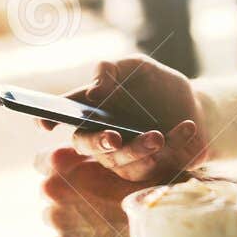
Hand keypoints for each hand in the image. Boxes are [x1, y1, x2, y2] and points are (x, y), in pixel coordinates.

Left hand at [36, 148, 137, 236]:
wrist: (155, 211)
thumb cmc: (140, 177)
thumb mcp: (112, 154)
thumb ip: (86, 157)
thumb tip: (76, 163)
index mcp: (59, 159)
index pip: (41, 162)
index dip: (58, 169)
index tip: (71, 174)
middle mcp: (51, 187)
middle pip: (48, 192)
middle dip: (65, 195)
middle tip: (92, 200)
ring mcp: (57, 217)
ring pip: (53, 218)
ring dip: (69, 219)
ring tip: (97, 219)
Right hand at [37, 55, 208, 182]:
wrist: (193, 104)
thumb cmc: (155, 85)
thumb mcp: (135, 66)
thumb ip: (110, 70)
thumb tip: (94, 92)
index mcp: (91, 110)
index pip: (62, 115)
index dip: (48, 119)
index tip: (44, 122)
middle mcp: (101, 137)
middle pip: (88, 145)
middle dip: (99, 143)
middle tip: (114, 137)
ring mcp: (125, 157)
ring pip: (123, 162)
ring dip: (139, 149)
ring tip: (157, 135)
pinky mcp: (151, 169)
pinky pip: (158, 163)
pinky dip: (175, 144)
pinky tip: (186, 126)